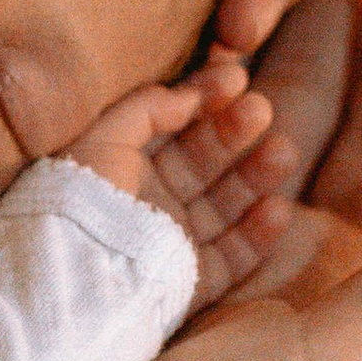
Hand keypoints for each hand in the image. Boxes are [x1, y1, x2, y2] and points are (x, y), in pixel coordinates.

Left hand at [65, 52, 277, 307]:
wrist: (77, 274)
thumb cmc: (82, 200)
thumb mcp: (102, 136)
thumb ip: (147, 107)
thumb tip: (190, 93)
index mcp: (125, 167)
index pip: (175, 129)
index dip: (206, 100)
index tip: (236, 77)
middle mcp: (150, 204)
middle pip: (204, 164)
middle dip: (235, 134)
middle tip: (261, 109)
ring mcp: (171, 244)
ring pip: (225, 207)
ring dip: (256, 178)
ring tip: (283, 151)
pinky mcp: (188, 283)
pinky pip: (231, 259)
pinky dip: (257, 236)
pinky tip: (278, 208)